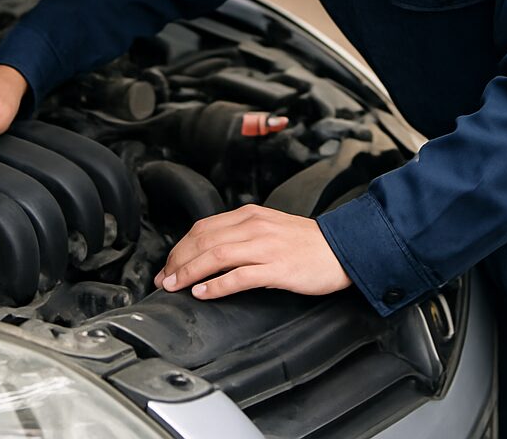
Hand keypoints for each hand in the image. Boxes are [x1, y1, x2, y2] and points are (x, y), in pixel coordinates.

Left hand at [153, 204, 351, 299]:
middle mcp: (254, 226)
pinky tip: (204, 292)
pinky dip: (217, 284)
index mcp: (249, 215)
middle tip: (164, 280)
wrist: (342, 249)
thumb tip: (210, 251)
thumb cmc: (306, 244)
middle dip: (178, 261)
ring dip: (190, 271)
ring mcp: (265, 246)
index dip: (181, 248)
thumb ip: (241, 235)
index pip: (203, 227)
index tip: (169, 266)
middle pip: (204, 239)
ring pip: (216, 254)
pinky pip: (240, 275)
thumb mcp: (269, 228)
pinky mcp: (277, 267)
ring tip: (176, 286)